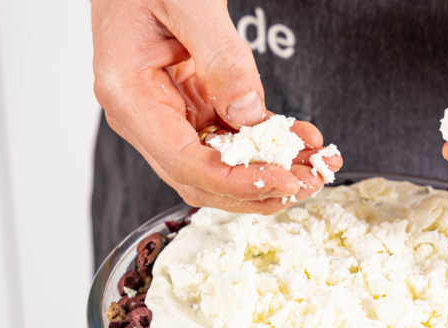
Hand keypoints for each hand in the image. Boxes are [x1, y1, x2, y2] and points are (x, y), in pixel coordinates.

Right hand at [91, 0, 340, 213]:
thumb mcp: (188, 2)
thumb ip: (221, 58)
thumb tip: (249, 115)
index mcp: (130, 96)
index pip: (185, 164)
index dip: (237, 182)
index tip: (283, 181)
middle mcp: (146, 116)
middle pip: (204, 179)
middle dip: (260, 189)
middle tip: (310, 183)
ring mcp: (171, 114)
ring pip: (223, 165)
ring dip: (271, 171)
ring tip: (317, 167)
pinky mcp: (195, 106)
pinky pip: (234, 138)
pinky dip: (270, 145)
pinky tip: (304, 141)